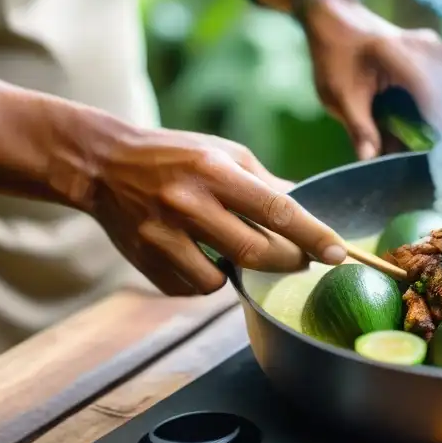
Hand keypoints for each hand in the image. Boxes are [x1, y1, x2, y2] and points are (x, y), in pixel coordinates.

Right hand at [85, 128, 346, 295]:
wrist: (103, 165)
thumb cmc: (176, 156)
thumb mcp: (224, 154)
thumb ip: (266, 185)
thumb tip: (311, 211)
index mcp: (214, 171)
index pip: (276, 210)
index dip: (312, 235)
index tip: (338, 253)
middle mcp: (188, 203)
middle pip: (257, 253)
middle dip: (289, 262)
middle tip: (301, 258)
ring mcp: (162, 236)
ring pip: (223, 280)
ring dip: (240, 273)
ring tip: (229, 246)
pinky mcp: (146, 262)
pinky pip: (193, 288)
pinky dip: (206, 279)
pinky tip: (196, 255)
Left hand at [302, 0, 441, 158]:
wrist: (338, 19)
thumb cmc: (335, 55)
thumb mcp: (339, 95)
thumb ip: (359, 127)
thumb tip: (370, 160)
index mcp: (396, 54)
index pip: (431, 95)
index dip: (441, 128)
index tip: (440, 155)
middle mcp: (425, 48)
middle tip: (428, 152)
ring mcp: (437, 49)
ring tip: (426, 140)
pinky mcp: (441, 54)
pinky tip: (426, 123)